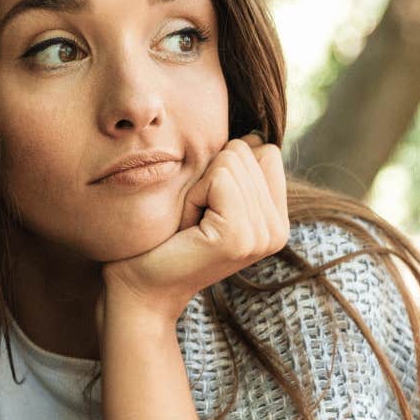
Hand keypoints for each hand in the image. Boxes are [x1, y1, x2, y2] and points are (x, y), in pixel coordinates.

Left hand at [102, 135, 288, 324]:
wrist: (141, 285)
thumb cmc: (167, 237)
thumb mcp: (210, 197)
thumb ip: (238, 169)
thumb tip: (251, 134)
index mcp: (277, 220)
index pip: (266, 151)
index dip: (226, 167)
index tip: (207, 205)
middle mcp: (278, 230)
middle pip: (248, 150)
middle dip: (209, 176)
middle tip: (195, 218)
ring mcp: (262, 236)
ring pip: (232, 160)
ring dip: (199, 187)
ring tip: (191, 223)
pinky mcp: (238, 237)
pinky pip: (218, 179)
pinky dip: (194, 195)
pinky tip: (187, 227)